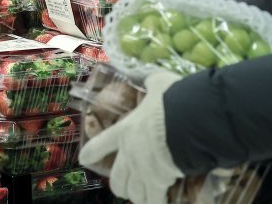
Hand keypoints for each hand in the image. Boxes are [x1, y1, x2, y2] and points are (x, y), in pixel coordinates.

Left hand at [80, 70, 183, 203]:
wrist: (187, 121)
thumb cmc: (172, 101)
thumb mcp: (160, 84)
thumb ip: (153, 84)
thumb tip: (151, 80)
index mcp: (125, 130)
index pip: (101, 143)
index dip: (92, 153)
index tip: (84, 160)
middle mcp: (130, 154)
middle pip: (117, 179)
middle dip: (120, 186)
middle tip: (124, 188)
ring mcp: (143, 171)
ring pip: (134, 193)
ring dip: (138, 196)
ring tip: (144, 197)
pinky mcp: (159, 182)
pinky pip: (154, 200)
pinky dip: (156, 202)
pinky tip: (159, 202)